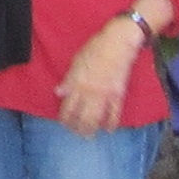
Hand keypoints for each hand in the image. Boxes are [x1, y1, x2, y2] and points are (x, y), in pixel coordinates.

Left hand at [55, 17, 145, 134]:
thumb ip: (68, 79)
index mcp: (77, 83)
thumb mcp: (76, 61)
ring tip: (89, 135)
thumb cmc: (95, 47)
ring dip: (92, 130)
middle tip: (77, 133)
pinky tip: (109, 130)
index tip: (64, 123)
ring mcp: (105, 95)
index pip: (67, 107)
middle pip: (81, 118)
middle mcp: (89, 92)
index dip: (64, 119)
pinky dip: (112, 124)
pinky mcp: (118, 94)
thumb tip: (59, 92)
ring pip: (96, 119)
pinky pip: (114, 114)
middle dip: (78, 129)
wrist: (118, 43)